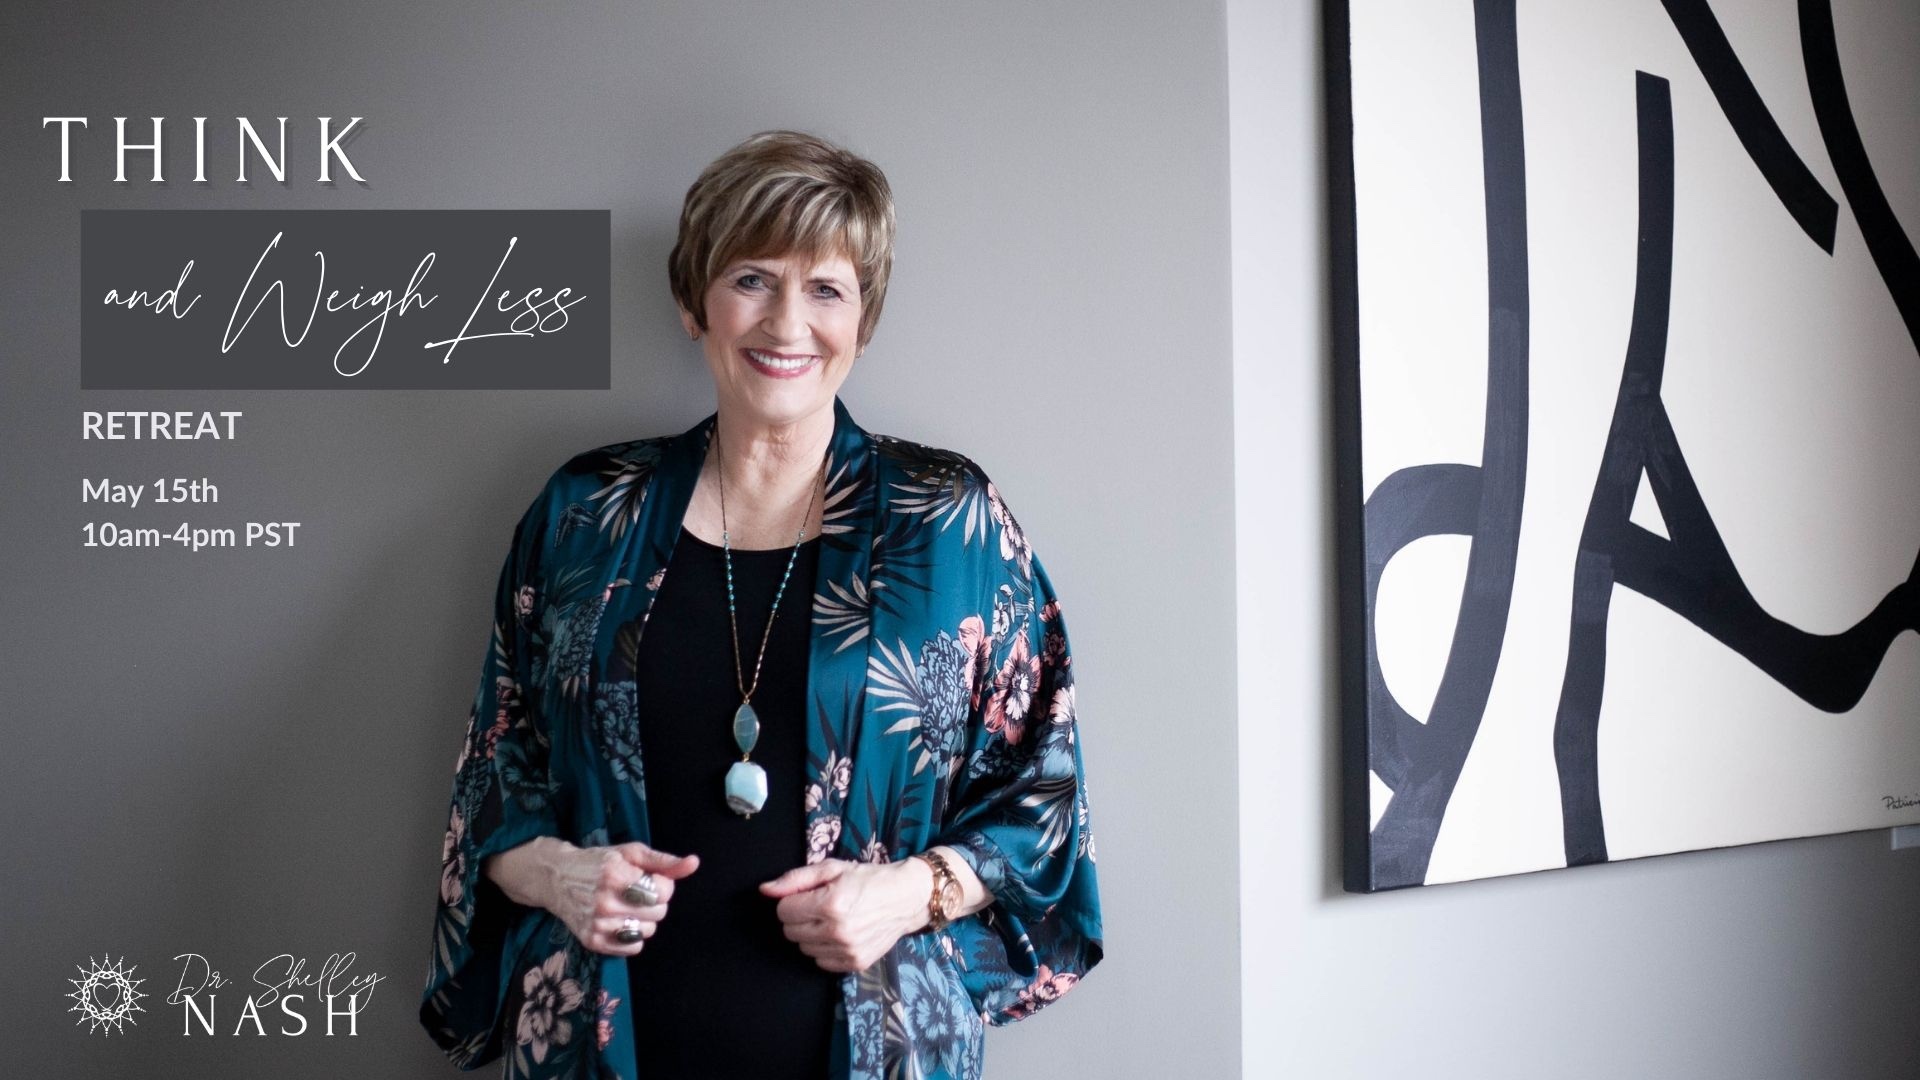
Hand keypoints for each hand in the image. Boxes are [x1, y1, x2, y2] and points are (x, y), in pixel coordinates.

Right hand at [535, 840, 699, 955]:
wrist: (557, 878)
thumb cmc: (598, 862)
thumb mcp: (630, 853)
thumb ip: (663, 861)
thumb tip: (694, 863)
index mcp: (615, 876)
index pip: (663, 892)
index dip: (663, 885)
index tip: (650, 879)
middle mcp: (604, 902)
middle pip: (658, 913)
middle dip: (655, 902)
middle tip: (637, 892)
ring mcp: (597, 925)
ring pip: (647, 931)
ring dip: (645, 920)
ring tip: (627, 906)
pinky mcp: (592, 941)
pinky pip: (632, 948)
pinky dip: (632, 936)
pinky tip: (620, 921)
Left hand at [759, 858, 929, 972]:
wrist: (906, 898)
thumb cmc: (868, 879)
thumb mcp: (832, 868)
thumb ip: (795, 879)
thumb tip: (764, 890)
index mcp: (830, 903)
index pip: (783, 911)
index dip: (793, 900)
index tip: (809, 895)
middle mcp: (838, 931)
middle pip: (790, 931)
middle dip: (800, 917)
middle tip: (821, 906)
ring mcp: (847, 951)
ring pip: (804, 948)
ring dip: (812, 934)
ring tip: (832, 920)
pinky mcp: (855, 964)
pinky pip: (821, 962)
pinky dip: (825, 949)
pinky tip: (840, 934)